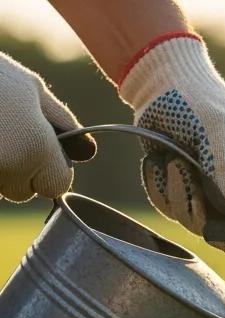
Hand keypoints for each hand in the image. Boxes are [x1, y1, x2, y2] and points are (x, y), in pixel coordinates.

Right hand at [0, 52, 95, 201]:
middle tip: (3, 133)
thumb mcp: (30, 88)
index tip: (35, 147)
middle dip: (17, 171)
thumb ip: (61, 122)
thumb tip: (87, 152)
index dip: (48, 169)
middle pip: (23, 192)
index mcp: (35, 149)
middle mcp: (9, 168)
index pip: (56, 186)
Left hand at [120, 34, 224, 285]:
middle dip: (208, 220)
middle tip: (191, 188)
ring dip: (179, 198)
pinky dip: (163, 191)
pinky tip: (162, 163)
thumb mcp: (215, 127)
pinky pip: (174, 211)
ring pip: (198, 224)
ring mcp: (213, 193)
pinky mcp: (187, 191)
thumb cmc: (197, 99)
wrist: (161, 80)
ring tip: (174, 161)